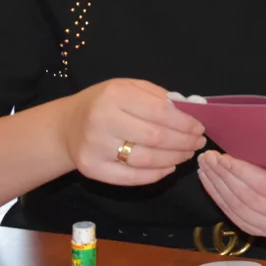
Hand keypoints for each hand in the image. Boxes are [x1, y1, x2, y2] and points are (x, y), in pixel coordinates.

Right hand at [57, 78, 206, 185]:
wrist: (66, 126)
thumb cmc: (104, 104)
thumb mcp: (128, 88)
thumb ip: (158, 97)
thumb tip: (191, 110)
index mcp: (115, 95)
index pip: (160, 112)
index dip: (185, 122)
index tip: (200, 127)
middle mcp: (102, 120)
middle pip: (155, 137)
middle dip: (184, 142)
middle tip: (197, 143)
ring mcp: (95, 147)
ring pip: (146, 159)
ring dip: (174, 159)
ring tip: (187, 154)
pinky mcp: (92, 169)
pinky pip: (131, 177)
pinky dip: (156, 174)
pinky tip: (169, 167)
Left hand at [197, 151, 265, 236]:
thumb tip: (239, 140)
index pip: (263, 184)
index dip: (240, 171)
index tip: (222, 157)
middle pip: (247, 196)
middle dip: (223, 176)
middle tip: (207, 158)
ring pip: (236, 207)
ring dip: (216, 186)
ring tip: (204, 167)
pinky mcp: (256, 231)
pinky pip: (231, 215)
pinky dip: (217, 197)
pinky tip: (208, 182)